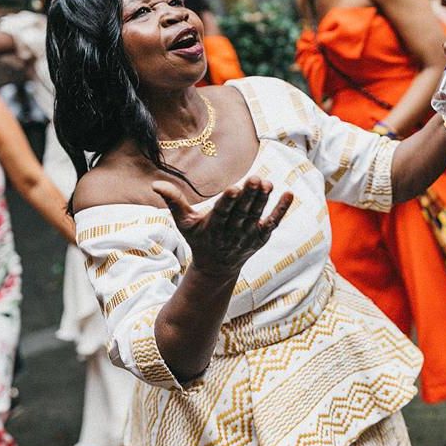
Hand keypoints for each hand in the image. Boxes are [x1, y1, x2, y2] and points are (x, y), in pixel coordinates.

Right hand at [152, 177, 293, 277]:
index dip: (228, 202)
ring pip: (257, 216)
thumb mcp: (184, 223)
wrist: (218, 267)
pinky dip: (281, 210)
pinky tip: (289, 195)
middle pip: (242, 213)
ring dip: (264, 201)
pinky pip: (273, 222)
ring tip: (268, 184)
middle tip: (256, 179)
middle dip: (249, 197)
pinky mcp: (261, 236)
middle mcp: (232, 232)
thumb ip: (174, 202)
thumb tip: (156, 184)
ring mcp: (248, 235)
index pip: (222, 213)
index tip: (233, 188)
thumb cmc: (199, 239)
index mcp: (213, 227)